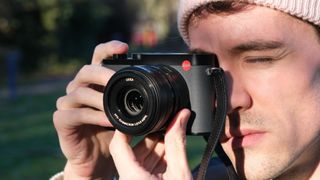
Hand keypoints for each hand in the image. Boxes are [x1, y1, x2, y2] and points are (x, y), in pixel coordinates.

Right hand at [53, 40, 128, 178]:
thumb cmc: (112, 132)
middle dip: (103, 73)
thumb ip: (133, 100)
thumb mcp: (125, 113)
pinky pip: (75, 114)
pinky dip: (94, 117)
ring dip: (101, 100)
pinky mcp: (61, 119)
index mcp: (95, 82)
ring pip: (80, 92)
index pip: (98, 58)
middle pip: (86, 70)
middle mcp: (79, 88)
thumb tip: (161, 90)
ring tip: (116, 109)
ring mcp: (67, 103)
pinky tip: (108, 122)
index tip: (124, 47)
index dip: (109, 49)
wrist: (98, 157)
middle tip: (117, 80)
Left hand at [109, 109, 192, 179]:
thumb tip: (181, 116)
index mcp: (131, 175)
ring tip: (173, 141)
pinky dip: (159, 160)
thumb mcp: (180, 173)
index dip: (126, 126)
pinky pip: (145, 168)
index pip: (118, 144)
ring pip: (140, 158)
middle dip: (151, 136)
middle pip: (132, 149)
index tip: (137, 115)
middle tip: (167, 126)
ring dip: (157, 148)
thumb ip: (178, 144)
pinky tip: (171, 155)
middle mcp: (128, 178)